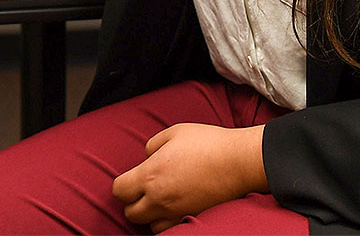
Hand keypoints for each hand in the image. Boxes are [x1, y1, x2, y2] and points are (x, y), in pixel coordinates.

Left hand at [111, 123, 267, 232]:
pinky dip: (170, 222)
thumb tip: (148, 158)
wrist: (238, 162)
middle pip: (131, 214)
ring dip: (152, 215)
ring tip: (163, 200)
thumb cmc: (207, 143)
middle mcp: (160, 199)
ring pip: (152, 226)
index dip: (123, 186)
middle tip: (145, 191)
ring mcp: (177, 212)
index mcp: (150, 175)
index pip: (120, 191)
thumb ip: (152, 146)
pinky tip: (178, 207)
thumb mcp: (173, 132)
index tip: (132, 179)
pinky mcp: (194, 219)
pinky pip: (173, 229)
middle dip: (134, 203)